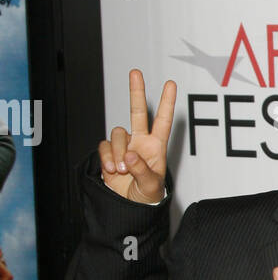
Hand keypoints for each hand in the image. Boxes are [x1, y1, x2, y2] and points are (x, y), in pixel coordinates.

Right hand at [98, 68, 175, 202]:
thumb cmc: (147, 196)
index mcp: (156, 146)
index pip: (163, 121)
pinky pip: (105, 146)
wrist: (129, 207)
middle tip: (136, 72)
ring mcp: (124, 146)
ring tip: (122, 170)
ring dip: (118, 151)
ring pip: (117, 133)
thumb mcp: (151, 186)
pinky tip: (112, 170)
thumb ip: (142, 171)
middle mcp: (140, 141)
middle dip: (136, 92)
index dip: (166, 103)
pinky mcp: (109, 153)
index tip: (170, 84)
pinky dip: (107, 157)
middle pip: (137, 112)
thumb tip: (131, 155)